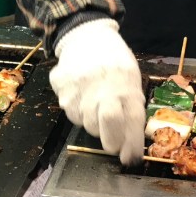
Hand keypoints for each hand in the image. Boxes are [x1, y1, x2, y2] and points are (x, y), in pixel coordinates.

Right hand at [50, 19, 145, 165]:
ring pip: (87, 124)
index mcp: (126, 85)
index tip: (130, 159)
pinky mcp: (62, 89)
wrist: (87, 37)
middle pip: (105, 125)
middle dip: (110, 141)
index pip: (132, 120)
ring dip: (94, 122)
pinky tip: (83, 96)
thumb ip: (132, 107)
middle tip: (113, 144)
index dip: (131, 144)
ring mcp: (80, 89)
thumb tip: (133, 142)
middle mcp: (103, 87)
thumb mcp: (131, 79)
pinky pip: (71, 114)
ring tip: (97, 104)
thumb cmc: (115, 62)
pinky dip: (79, 112)